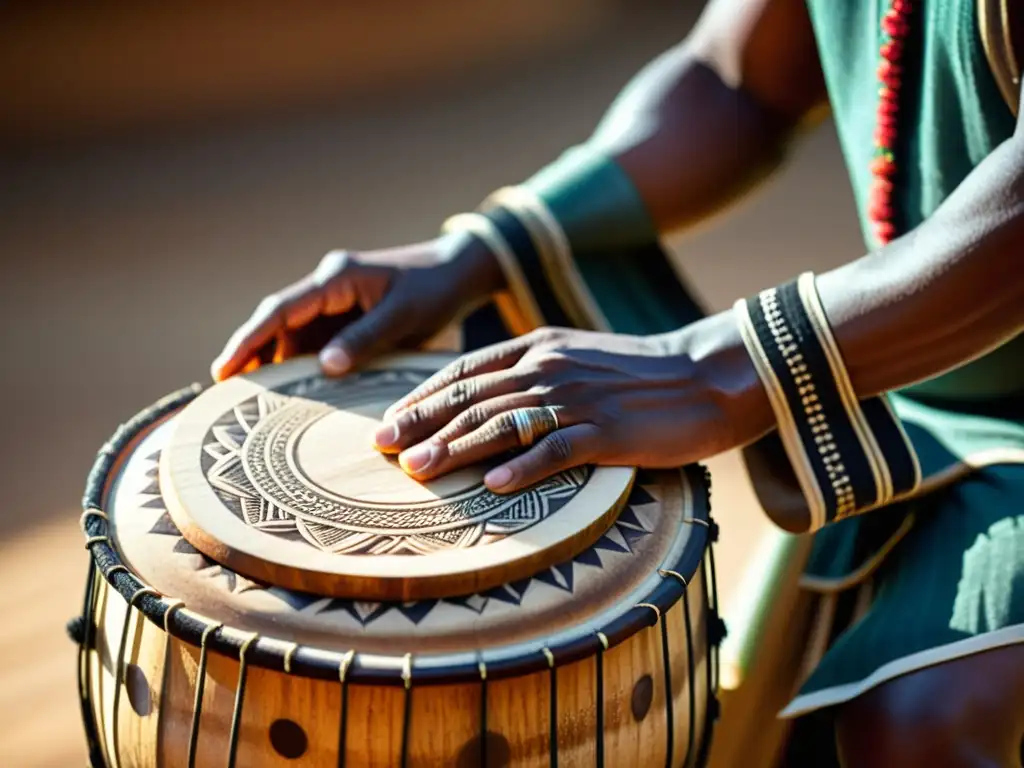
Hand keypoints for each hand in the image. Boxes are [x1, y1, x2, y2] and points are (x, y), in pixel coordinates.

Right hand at [210, 232, 504, 380]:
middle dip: (251, 356)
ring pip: (294, 338)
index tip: (224, 369)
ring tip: (253, 403)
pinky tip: (294, 395)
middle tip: (228, 396)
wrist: (460, 273)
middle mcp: (328, 290)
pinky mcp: (348, 322)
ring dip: (275, 365)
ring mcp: (336, 307)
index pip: (280, 310)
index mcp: (337, 278)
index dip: (249, 339)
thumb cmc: (436, 288)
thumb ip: (367, 337)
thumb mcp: (406, 313)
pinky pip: (316, 346)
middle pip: (278, 325)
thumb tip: (325, 368)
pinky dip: (303, 369)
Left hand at [372, 314, 772, 492]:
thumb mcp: (577, 357)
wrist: (708, 374)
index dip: (423, 396)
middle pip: (472, 396)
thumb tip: (483, 401)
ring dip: (456, 447)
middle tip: (382, 448)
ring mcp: (578, 399)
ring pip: (504, 422)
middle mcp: (550, 367)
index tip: (390, 421)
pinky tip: (492, 486)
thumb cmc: (639, 373)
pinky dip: (522, 467)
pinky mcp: (609, 431)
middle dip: (422, 422)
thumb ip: (532, 372)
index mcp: (539, 347)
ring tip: (419, 470)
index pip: (465, 370)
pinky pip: (557, 449)